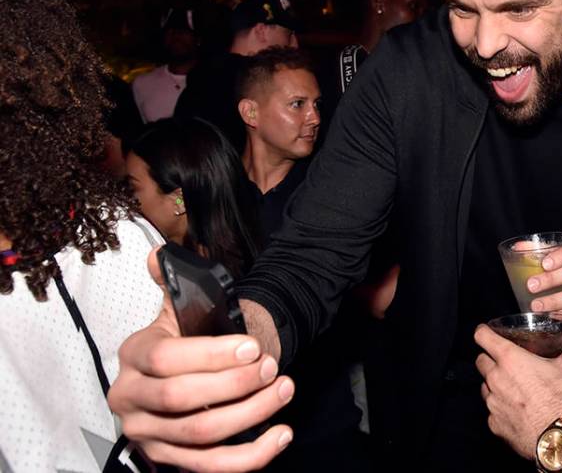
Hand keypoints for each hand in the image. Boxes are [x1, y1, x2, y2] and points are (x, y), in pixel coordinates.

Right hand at [107, 248, 294, 471]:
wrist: (190, 372)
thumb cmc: (189, 340)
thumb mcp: (178, 310)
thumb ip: (172, 283)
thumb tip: (157, 255)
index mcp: (133, 356)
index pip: (166, 359)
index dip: (212, 355)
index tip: (252, 347)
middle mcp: (131, 400)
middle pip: (182, 399)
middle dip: (234, 384)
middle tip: (272, 367)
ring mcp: (150, 434)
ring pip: (201, 434)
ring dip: (251, 413)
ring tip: (284, 389)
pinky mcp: (171, 460)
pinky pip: (212, 466)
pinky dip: (252, 456)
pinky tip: (281, 433)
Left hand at [474, 322, 561, 458]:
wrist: (561, 436)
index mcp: (511, 360)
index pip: (483, 337)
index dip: (483, 332)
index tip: (485, 332)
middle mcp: (497, 379)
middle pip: (481, 361)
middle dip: (489, 359)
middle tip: (504, 362)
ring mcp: (493, 402)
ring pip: (485, 386)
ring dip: (494, 384)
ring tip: (513, 388)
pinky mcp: (494, 423)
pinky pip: (492, 411)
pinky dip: (500, 408)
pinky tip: (515, 410)